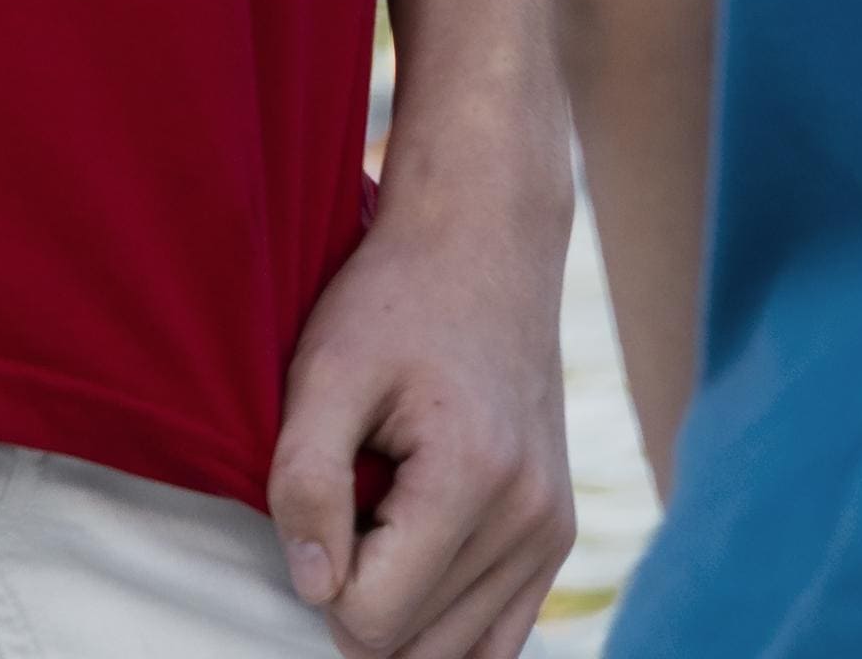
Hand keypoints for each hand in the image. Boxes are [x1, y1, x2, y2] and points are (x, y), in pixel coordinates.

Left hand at [267, 168, 576, 658]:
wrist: (486, 243)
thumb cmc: (394, 302)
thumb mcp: (324, 375)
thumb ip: (304, 487)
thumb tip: (314, 590)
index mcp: (474, 478)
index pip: (369, 619)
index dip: (320, 582)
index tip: (327, 503)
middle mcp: (532, 515)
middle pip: (408, 647)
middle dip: (357, 603)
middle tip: (352, 511)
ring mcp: (553, 527)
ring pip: (449, 652)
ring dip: (399, 610)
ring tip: (386, 521)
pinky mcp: (557, 531)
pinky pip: (500, 640)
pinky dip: (445, 627)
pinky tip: (417, 571)